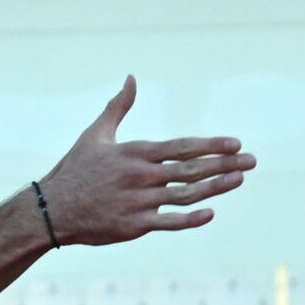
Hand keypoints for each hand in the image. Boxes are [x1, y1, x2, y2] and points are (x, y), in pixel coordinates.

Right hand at [35, 76, 254, 246]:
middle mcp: (142, 177)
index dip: (211, 145)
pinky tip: (210, 212)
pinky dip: (191, 219)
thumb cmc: (75, 170)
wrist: (52, 209)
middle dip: (225, 164)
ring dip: (215, 188)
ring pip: (186, 195)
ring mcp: (140, 202)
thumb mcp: (96, 134)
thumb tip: (131, 79)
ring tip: (238, 180)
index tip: (236, 144)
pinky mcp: (134, 225)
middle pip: (192, 169)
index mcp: (137, 153)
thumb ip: (118, 107)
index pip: (183, 147)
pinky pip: (169, 222)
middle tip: (252, 162)